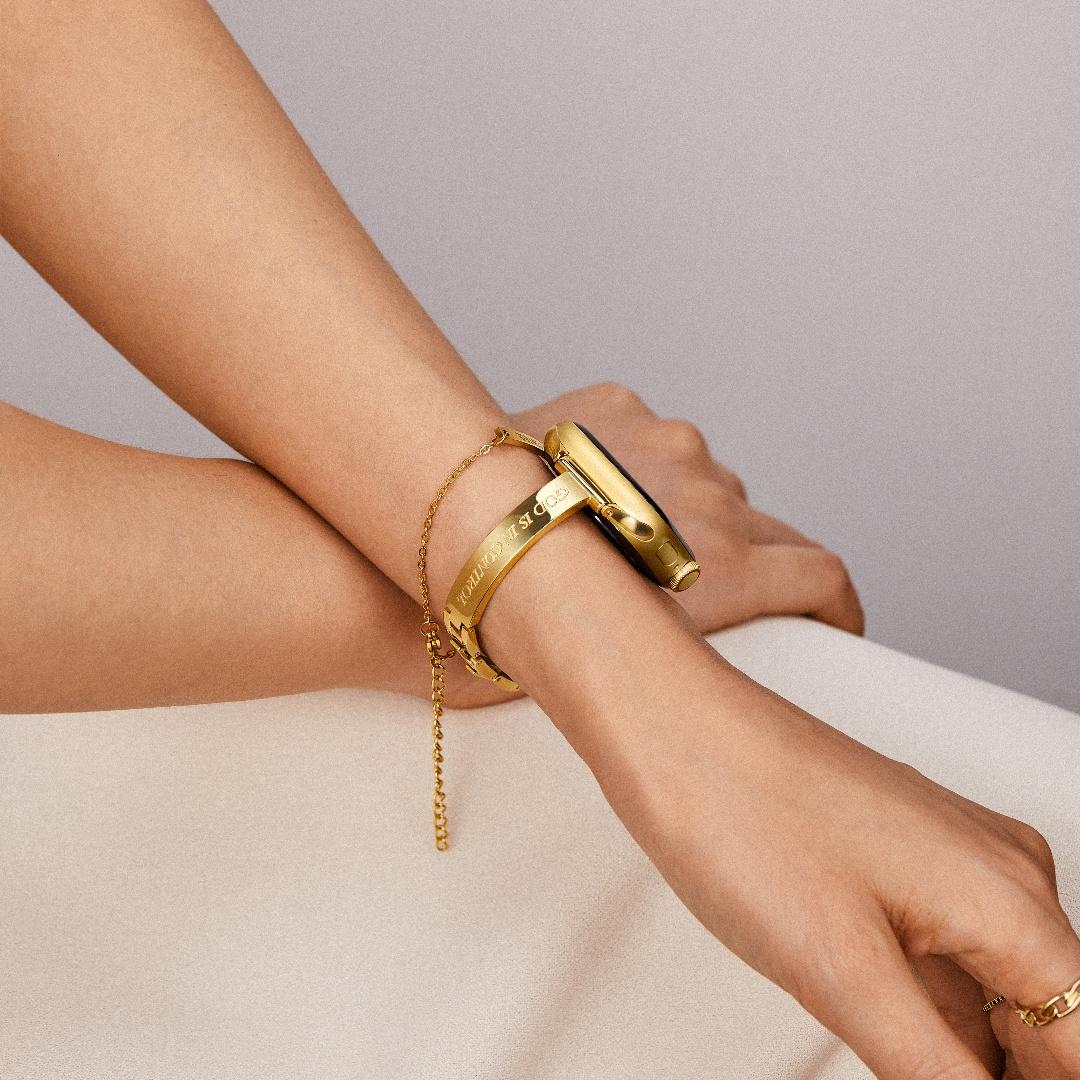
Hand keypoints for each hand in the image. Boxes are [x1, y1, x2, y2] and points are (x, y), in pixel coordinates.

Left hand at [437, 380, 863, 708]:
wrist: (437, 532)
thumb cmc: (510, 623)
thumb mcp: (617, 670)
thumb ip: (683, 655)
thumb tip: (690, 682)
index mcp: (722, 566)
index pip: (823, 576)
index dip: (838, 608)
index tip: (836, 624)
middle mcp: (709, 493)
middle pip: (765, 528)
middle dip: (751, 562)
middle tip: (704, 589)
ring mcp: (664, 439)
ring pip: (703, 481)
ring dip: (683, 511)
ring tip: (618, 540)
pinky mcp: (618, 404)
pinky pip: (651, 438)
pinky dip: (636, 466)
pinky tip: (588, 492)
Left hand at [577, 653, 1079, 1078]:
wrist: (671, 726)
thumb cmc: (738, 811)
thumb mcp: (845, 976)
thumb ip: (936, 1076)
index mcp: (1012, 900)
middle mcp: (998, 874)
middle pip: (1054, 1027)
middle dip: (1011, 1076)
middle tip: (904, 1074)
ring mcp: (945, 862)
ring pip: (998, 998)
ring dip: (971, 1058)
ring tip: (896, 1067)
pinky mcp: (897, 862)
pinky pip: (946, 961)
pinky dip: (933, 1019)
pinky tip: (896, 1053)